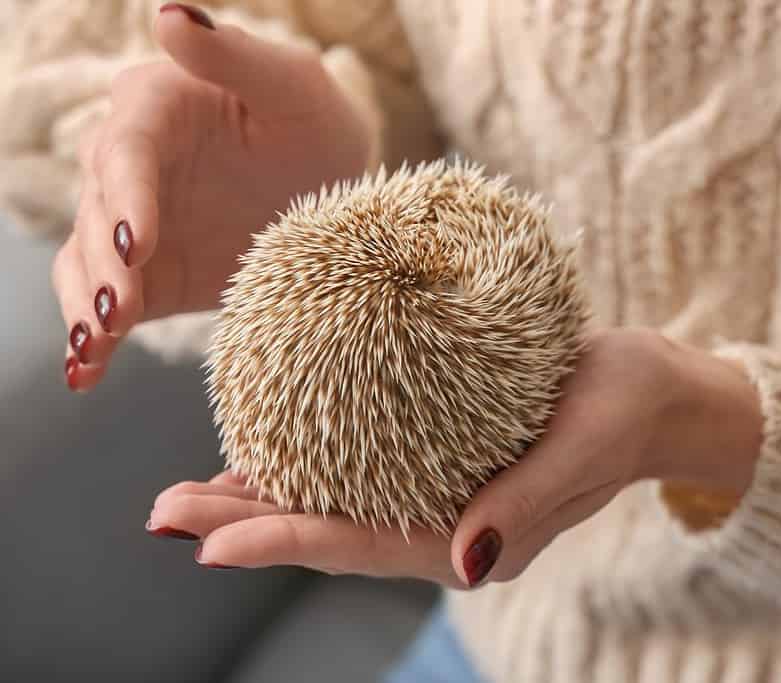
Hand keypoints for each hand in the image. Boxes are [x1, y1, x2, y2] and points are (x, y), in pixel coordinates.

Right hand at [56, 4, 371, 390]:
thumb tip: (167, 14)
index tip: (139, 240)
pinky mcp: (149, 274)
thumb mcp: (294, 87)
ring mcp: (135, 224)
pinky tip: (86, 371)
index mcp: (158, 107)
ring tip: (96, 343)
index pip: (128, 151)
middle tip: (119, 307)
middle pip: (98, 211)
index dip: (126, 195)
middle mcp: (132, 165)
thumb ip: (233, 55)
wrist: (331, 190)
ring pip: (89, 261)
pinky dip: (94, 337)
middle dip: (105, 261)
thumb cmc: (317, 126)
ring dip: (88, 303)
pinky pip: (110, 304)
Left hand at [147, 328, 763, 586]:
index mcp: (474, 537)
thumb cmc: (623, 412)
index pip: (361, 544)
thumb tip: (464, 564)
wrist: (655, 388)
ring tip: (189, 489)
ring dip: (261, 494)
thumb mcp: (581, 450)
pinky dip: (306, 455)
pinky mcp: (441, 450)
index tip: (206, 542)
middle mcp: (445, 521)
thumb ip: (523, 508)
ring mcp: (440, 488)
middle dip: (245, 523)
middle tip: (165, 512)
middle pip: (329, 527)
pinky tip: (265, 443)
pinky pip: (359, 459)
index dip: (282, 542)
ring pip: (335, 496)